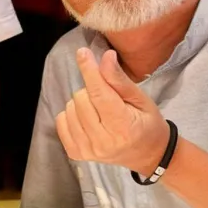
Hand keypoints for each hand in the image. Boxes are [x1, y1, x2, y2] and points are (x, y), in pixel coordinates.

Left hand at [56, 48, 170, 176]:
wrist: (147, 154)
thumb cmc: (146, 123)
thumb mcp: (141, 99)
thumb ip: (120, 80)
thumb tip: (105, 57)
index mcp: (123, 128)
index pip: (99, 94)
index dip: (89, 71)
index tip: (82, 53)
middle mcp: (103, 142)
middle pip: (81, 99)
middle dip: (91, 89)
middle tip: (107, 96)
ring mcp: (87, 150)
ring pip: (69, 108)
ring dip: (81, 102)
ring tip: (98, 110)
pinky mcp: (75, 154)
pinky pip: (60, 121)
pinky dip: (71, 114)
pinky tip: (87, 118)